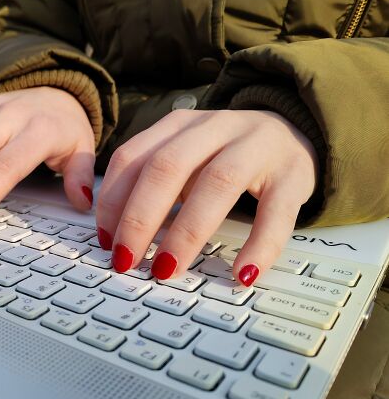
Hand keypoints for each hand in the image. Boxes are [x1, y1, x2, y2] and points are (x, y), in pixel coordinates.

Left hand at [96, 109, 318, 285]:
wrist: (294, 130)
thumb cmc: (225, 155)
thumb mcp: (184, 159)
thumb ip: (152, 186)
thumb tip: (116, 238)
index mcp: (178, 125)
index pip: (132, 158)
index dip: (112, 201)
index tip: (105, 241)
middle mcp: (214, 128)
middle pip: (167, 167)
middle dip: (139, 218)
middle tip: (126, 260)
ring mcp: (256, 147)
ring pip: (216, 183)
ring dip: (186, 232)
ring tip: (167, 270)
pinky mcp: (292, 173)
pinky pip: (276, 211)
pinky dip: (260, 244)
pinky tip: (242, 273)